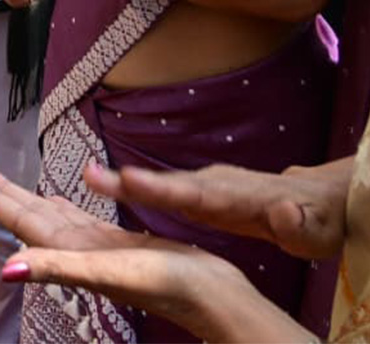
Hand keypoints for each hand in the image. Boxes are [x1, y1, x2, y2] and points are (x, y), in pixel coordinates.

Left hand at [0, 168, 310, 342]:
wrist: (214, 298)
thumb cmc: (164, 284)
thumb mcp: (105, 272)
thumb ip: (56, 268)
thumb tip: (6, 271)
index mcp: (71, 255)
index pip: (25, 225)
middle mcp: (81, 252)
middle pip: (34, 219)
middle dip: (8, 198)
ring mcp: (102, 249)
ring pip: (56, 219)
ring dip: (33, 201)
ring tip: (10, 184)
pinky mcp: (124, 244)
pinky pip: (84, 221)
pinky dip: (66, 210)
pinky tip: (61, 202)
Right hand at [86, 158, 351, 261]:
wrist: (314, 202)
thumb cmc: (316, 219)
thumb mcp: (315, 227)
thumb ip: (297, 222)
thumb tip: (284, 212)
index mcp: (239, 197)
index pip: (197, 194)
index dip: (164, 189)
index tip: (130, 180)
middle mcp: (215, 185)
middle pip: (167, 184)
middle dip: (128, 182)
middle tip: (89, 175)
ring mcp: (205, 187)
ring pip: (160, 184)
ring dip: (121, 183)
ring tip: (87, 178)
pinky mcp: (198, 195)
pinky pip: (160, 190)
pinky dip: (129, 187)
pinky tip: (101, 185)